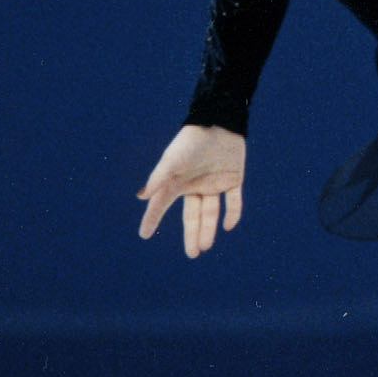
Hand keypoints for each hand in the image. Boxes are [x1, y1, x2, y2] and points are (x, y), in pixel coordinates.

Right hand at [138, 124, 245, 258]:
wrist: (218, 122)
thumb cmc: (191, 141)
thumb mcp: (174, 160)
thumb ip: (160, 178)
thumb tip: (143, 197)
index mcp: (177, 181)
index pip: (162, 204)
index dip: (152, 219)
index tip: (144, 234)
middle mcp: (194, 185)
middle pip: (192, 215)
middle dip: (193, 234)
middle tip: (193, 254)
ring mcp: (214, 183)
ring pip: (211, 211)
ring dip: (209, 228)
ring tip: (205, 247)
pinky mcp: (233, 178)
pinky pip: (234, 200)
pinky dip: (233, 212)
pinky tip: (229, 226)